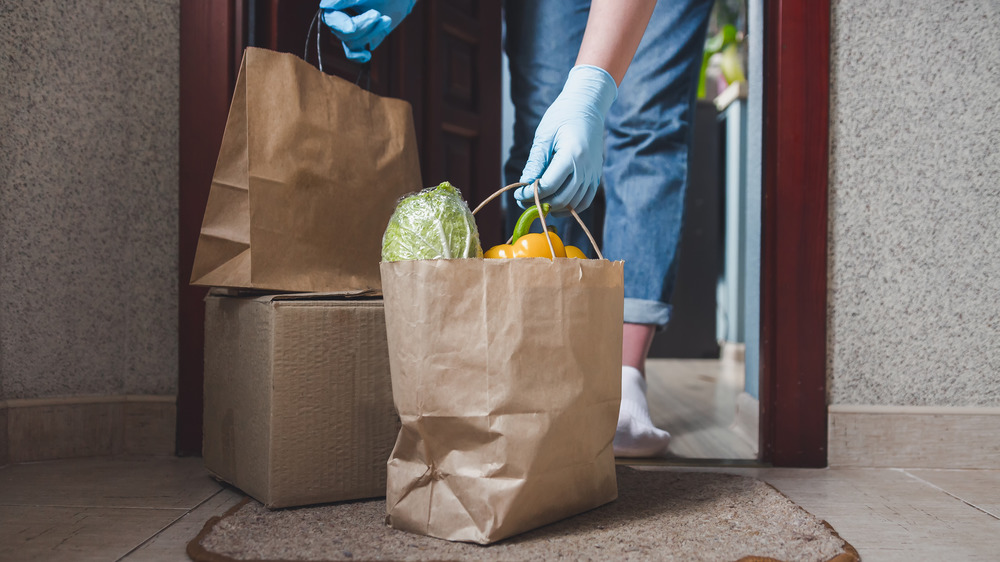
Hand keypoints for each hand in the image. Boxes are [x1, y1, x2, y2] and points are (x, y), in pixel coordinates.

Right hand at [320, 0, 415, 62]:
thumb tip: (324, 6)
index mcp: (336, 5)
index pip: (332, 19)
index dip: (343, 25)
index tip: (356, 26)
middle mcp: (340, 18)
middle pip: (345, 33)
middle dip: (364, 27)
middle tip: (378, 14)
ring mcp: (350, 30)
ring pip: (352, 43)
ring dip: (371, 33)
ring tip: (386, 19)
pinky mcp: (362, 39)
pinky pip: (353, 53)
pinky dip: (359, 56)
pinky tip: (367, 55)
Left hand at [515, 65, 616, 215]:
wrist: (587, 106)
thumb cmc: (563, 116)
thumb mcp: (544, 136)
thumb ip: (536, 162)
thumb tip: (525, 185)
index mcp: (573, 154)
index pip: (549, 185)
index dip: (530, 194)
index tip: (517, 194)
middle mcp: (586, 167)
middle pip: (561, 199)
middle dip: (540, 203)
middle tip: (523, 201)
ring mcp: (593, 174)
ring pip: (574, 204)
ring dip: (554, 208)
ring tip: (537, 202)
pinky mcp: (596, 176)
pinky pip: (585, 201)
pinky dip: (570, 208)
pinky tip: (555, 206)